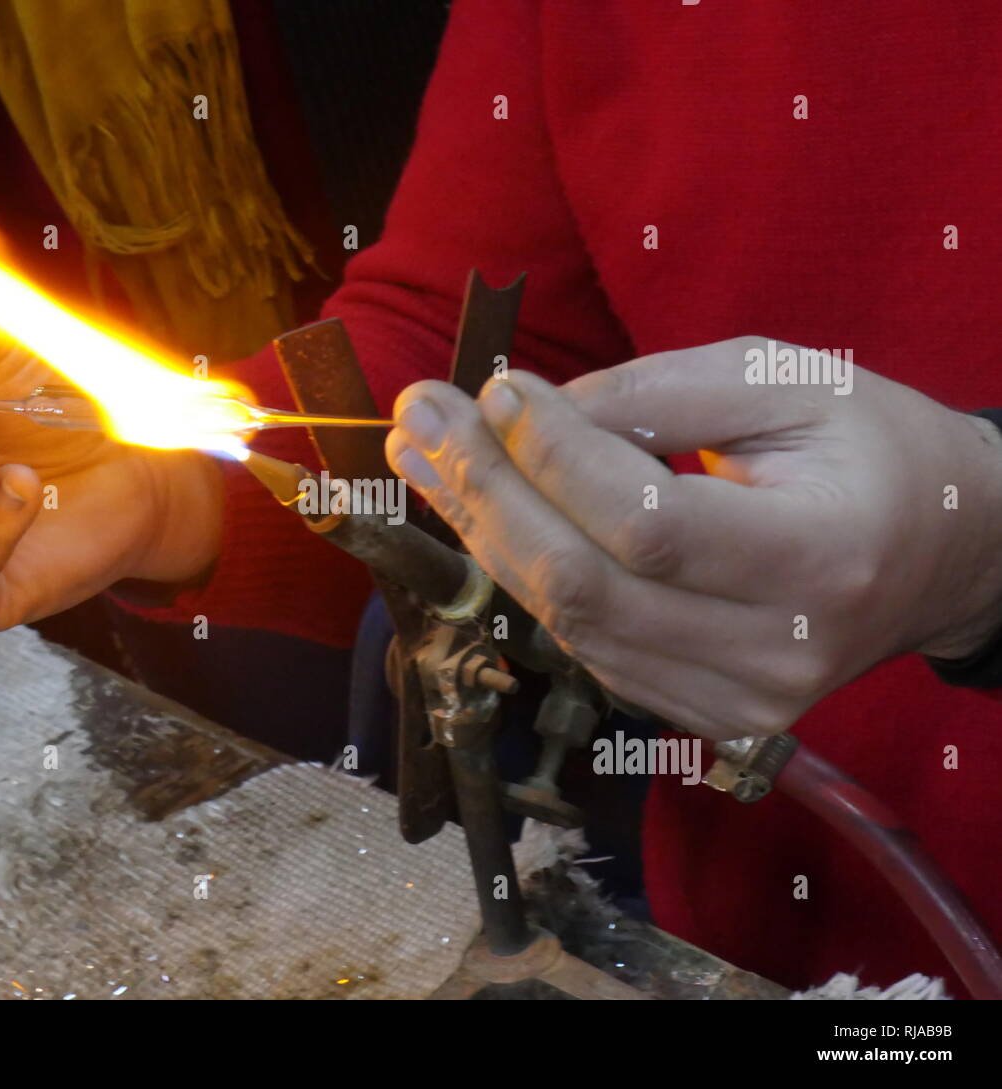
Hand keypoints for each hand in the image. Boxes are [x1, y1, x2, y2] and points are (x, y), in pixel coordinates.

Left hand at [386, 337, 1001, 738]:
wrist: (938, 554)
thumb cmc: (872, 449)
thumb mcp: (791, 380)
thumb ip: (659, 392)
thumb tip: (534, 413)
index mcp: (821, 557)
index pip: (652, 523)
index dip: (557, 457)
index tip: (495, 389)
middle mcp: (777, 652)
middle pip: (586, 587)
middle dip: (485, 495)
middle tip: (418, 417)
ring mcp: (736, 700)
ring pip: (570, 622)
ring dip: (482, 532)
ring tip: (423, 453)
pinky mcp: (701, 714)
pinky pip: (585, 644)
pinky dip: (524, 574)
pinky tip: (480, 509)